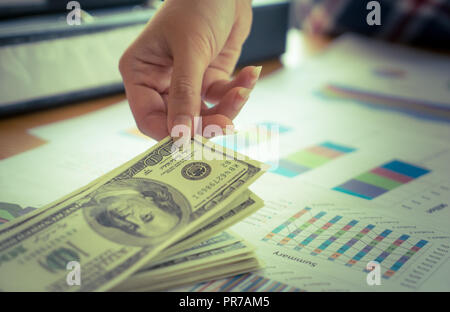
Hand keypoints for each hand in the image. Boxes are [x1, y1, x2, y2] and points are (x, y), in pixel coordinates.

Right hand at [119, 0, 259, 139]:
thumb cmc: (197, 4)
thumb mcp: (190, 49)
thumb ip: (185, 93)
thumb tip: (180, 134)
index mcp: (140, 73)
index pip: (149, 118)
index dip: (170, 134)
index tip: (192, 142)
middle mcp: (160, 82)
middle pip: (179, 121)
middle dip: (205, 123)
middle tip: (227, 123)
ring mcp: (186, 82)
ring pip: (204, 114)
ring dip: (227, 107)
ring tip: (243, 90)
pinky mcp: (209, 78)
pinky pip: (222, 97)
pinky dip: (238, 90)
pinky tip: (250, 74)